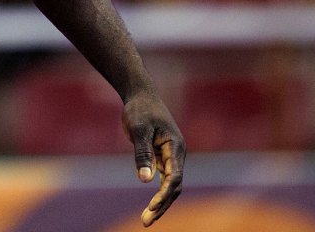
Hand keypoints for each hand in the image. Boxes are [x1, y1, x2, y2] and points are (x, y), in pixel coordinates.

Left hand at [122, 91, 184, 226]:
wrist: (140, 95)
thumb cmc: (140, 110)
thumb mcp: (138, 130)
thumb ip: (142, 154)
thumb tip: (145, 181)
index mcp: (175, 147)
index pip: (174, 178)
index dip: (163, 195)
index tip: (151, 208)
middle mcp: (177, 154)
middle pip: (174, 187)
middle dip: (162, 205)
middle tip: (146, 222)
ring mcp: (171, 157)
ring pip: (170, 185)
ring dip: (161, 203)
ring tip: (146, 220)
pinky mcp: (162, 157)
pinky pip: (164, 179)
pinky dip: (158, 193)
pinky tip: (150, 206)